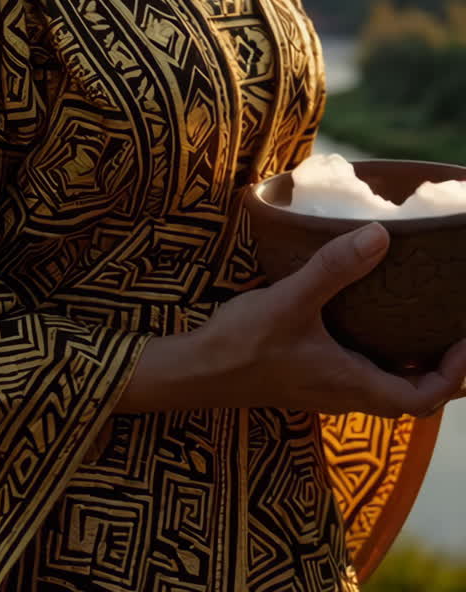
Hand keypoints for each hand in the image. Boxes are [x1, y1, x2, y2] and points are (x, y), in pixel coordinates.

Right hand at [194, 222, 465, 417]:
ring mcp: (324, 390)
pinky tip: (366, 322)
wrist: (196, 372)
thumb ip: (334, 269)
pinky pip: (359, 374)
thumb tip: (381, 236)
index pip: (423, 398)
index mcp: (352, 384)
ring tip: (420, 323)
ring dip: (409, 364)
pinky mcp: (307, 379)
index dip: (454, 375)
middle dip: (440, 371)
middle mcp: (344, 394)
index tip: (465, 341)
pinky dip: (378, 355)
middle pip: (410, 397)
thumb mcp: (291, 300)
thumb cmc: (243, 345)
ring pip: (384, 387)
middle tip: (453, 333)